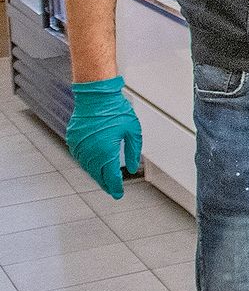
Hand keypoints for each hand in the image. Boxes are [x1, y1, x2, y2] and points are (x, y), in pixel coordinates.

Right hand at [66, 76, 142, 199]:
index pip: (111, 177)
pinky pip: (81, 158)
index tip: (119, 194)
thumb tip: (132, 167)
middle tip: (113, 190)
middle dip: (106, 184)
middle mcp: (91, 153)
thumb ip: (133, 150)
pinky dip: (89, 164)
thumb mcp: (133, 130)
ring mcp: (80, 147)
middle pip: (98, 176)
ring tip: (105, 179)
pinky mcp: (73, 141)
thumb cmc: (116, 111)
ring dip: (97, 174)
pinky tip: (96, 165)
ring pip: (88, 168)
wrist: (95, 96)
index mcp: (106, 152)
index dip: (115, 188)